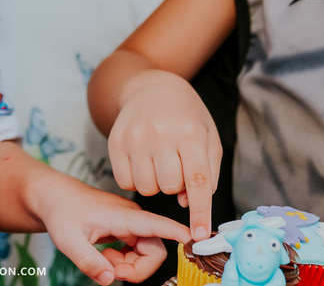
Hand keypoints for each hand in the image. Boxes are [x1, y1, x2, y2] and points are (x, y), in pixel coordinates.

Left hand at [36, 177, 189, 284]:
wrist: (54, 197)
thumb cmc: (62, 211)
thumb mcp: (68, 240)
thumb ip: (89, 262)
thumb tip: (110, 280)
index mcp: (123, 216)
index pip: (158, 225)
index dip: (178, 233)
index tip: (196, 240)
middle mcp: (132, 219)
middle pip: (155, 251)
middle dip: (137, 269)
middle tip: (110, 270)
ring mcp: (130, 225)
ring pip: (146, 254)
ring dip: (128, 266)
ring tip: (102, 260)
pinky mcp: (126, 230)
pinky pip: (136, 253)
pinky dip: (122, 261)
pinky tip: (104, 255)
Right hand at [107, 70, 221, 240]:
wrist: (150, 87)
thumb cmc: (185, 116)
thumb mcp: (208, 137)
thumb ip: (207, 172)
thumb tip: (187, 203)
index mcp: (190, 132)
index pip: (197, 181)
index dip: (200, 212)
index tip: (199, 235)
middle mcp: (160, 133)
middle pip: (169, 188)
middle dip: (175, 184)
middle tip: (175, 163)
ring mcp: (134, 137)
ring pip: (146, 188)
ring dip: (155, 183)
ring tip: (158, 161)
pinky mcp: (115, 142)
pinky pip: (125, 182)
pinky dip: (135, 179)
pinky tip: (142, 161)